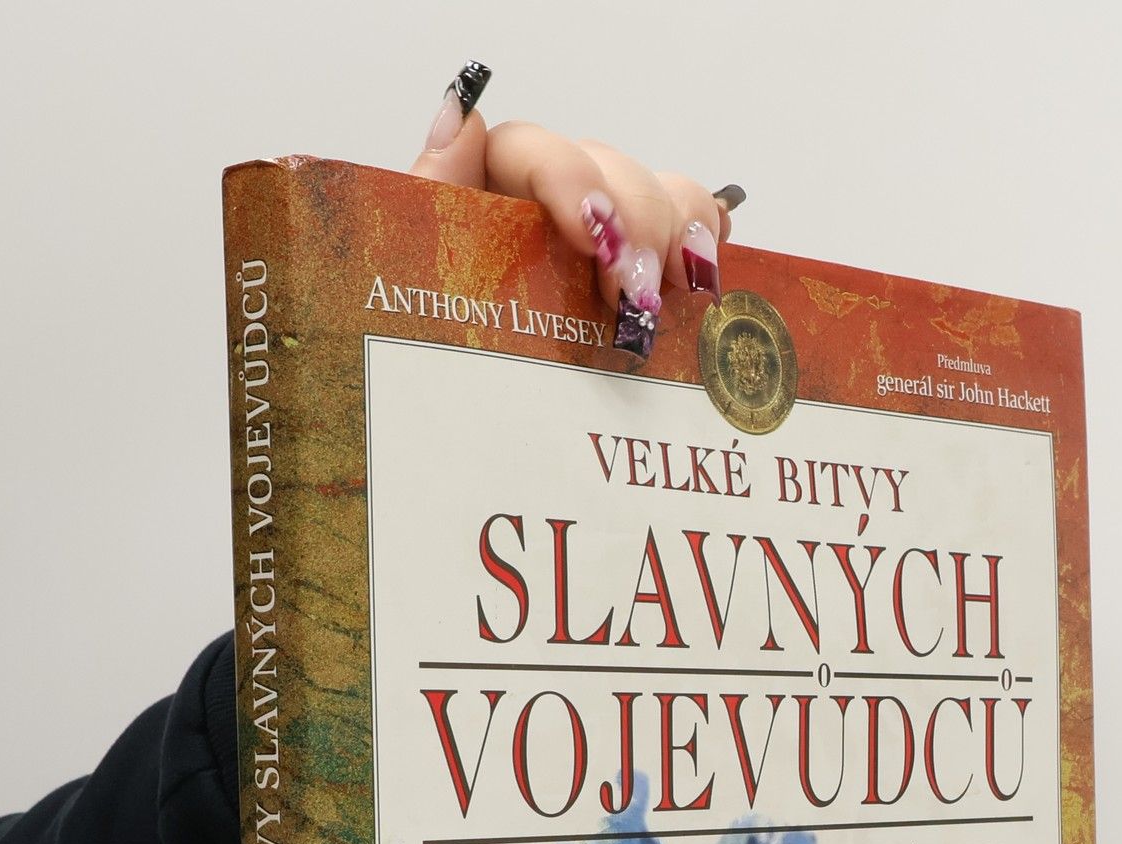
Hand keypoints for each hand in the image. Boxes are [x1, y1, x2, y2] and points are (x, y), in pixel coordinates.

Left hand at [409, 60, 739, 359]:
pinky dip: (705, 247)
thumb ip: (431, 197)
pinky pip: (688, 233)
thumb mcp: (416, 281)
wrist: (469, 450)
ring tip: (677, 296)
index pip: (531, 148)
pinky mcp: (641, 280)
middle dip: (634, 224)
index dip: (568, 178)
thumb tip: (459, 115)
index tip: (588, 233)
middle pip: (608, 170)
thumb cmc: (435, 369)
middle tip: (634, 298)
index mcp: (484, 203)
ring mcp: (600, 245)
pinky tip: (704, 283)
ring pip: (659, 195)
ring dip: (677, 235)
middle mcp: (547, 213)